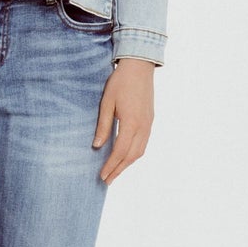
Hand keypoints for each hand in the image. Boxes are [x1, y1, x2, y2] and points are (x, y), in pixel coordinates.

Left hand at [93, 57, 154, 182]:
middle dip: (119, 169)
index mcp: (131, 122)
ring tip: (116, 171)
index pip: (120, 151)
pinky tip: (126, 156)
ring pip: (140, 151)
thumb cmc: (120, 82)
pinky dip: (134, 154)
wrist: (139, 66)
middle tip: (107, 180)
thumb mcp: (107, 103)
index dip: (111, 165)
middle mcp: (143, 126)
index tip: (102, 175)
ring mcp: (149, 124)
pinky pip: (144, 143)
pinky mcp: (150, 120)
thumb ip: (103, 126)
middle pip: (131, 156)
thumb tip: (97, 146)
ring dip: (128, 163)